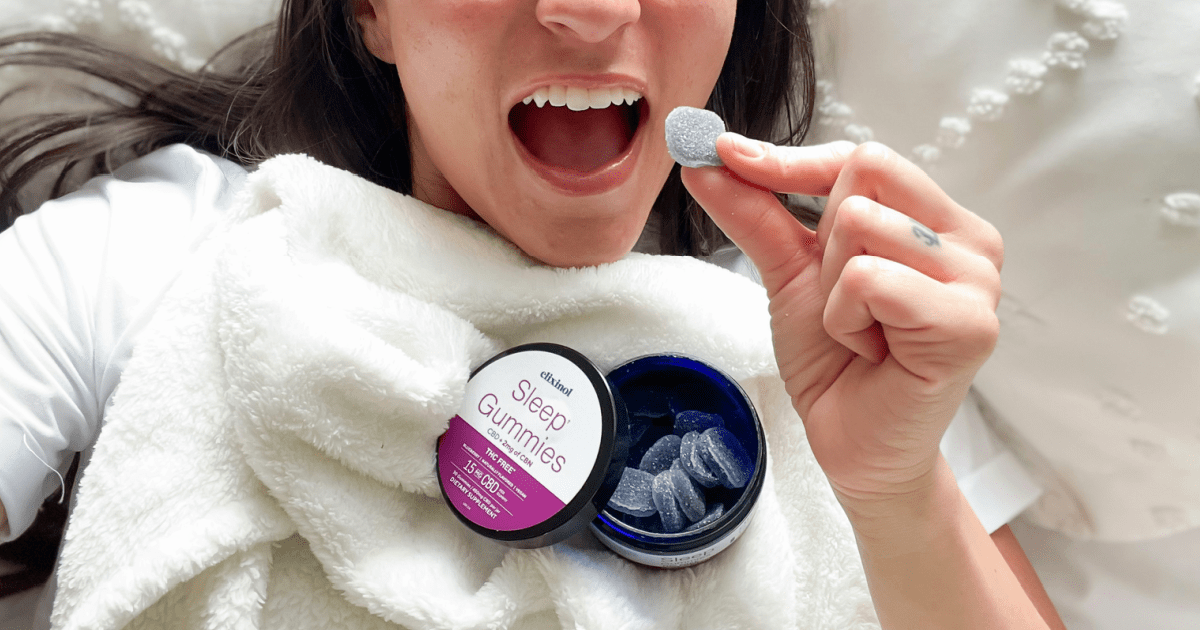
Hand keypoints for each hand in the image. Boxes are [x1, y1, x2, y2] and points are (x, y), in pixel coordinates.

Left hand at [681, 137, 1002, 510]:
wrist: (853, 447)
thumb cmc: (836, 362)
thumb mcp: (789, 274)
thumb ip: (757, 212)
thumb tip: (708, 159)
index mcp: (937, 220)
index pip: (863, 156)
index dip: (794, 162)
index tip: (728, 155)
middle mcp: (968, 240)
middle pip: (865, 173)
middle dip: (824, 242)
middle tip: (845, 305)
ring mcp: (977, 280)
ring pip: (860, 225)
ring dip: (833, 292)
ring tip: (864, 334)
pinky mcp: (969, 324)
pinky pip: (869, 279)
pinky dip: (847, 320)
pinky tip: (874, 353)